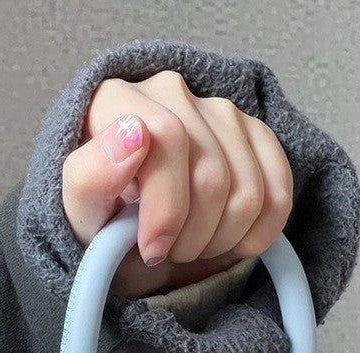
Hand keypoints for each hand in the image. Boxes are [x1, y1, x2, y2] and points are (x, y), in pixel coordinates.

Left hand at [61, 71, 292, 297]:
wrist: (129, 240)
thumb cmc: (101, 226)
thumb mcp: (79, 216)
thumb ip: (90, 176)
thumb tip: (133, 132)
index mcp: (116, 100)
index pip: (167, 139)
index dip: (168, 209)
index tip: (154, 250)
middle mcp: (171, 91)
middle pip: (212, 173)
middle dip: (194, 234)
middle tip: (171, 253)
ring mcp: (219, 110)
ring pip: (249, 188)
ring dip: (224, 238)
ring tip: (194, 246)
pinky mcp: (254, 135)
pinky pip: (279, 190)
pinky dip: (260, 232)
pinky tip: (231, 242)